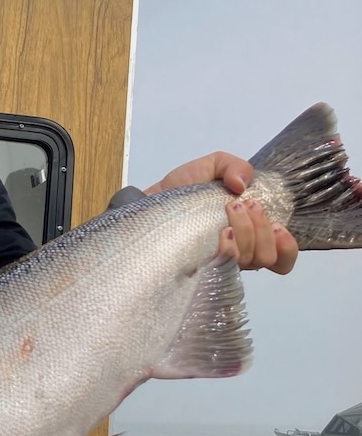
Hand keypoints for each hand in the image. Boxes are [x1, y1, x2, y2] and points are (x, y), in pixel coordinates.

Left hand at [145, 152, 297, 275]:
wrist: (149, 204)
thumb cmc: (183, 190)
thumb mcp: (211, 167)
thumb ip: (233, 166)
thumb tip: (242, 185)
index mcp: (249, 234)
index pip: (281, 257)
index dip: (287, 247)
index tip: (278, 227)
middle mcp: (237, 253)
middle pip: (267, 257)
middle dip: (262, 228)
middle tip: (241, 206)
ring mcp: (219, 264)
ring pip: (249, 261)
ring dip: (247, 233)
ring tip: (229, 211)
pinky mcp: (200, 268)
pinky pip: (225, 269)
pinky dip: (230, 249)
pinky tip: (220, 234)